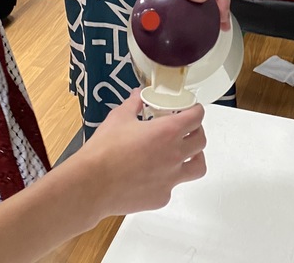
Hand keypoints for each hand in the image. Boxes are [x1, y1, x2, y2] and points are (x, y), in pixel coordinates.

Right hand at [78, 95, 207, 214]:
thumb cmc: (104, 151)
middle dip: (197, 132)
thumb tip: (137, 96)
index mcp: (167, 132)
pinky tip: (154, 175)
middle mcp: (175, 155)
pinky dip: (168, 179)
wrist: (92, 184)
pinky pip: (173, 186)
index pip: (196, 117)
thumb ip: (133, 105)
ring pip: (197, 167)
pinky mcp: (162, 197)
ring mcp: (171, 179)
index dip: (196, 111)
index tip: (192, 110)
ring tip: (183, 154)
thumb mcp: (119, 118)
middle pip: (201, 141)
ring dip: (194, 157)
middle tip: (187, 130)